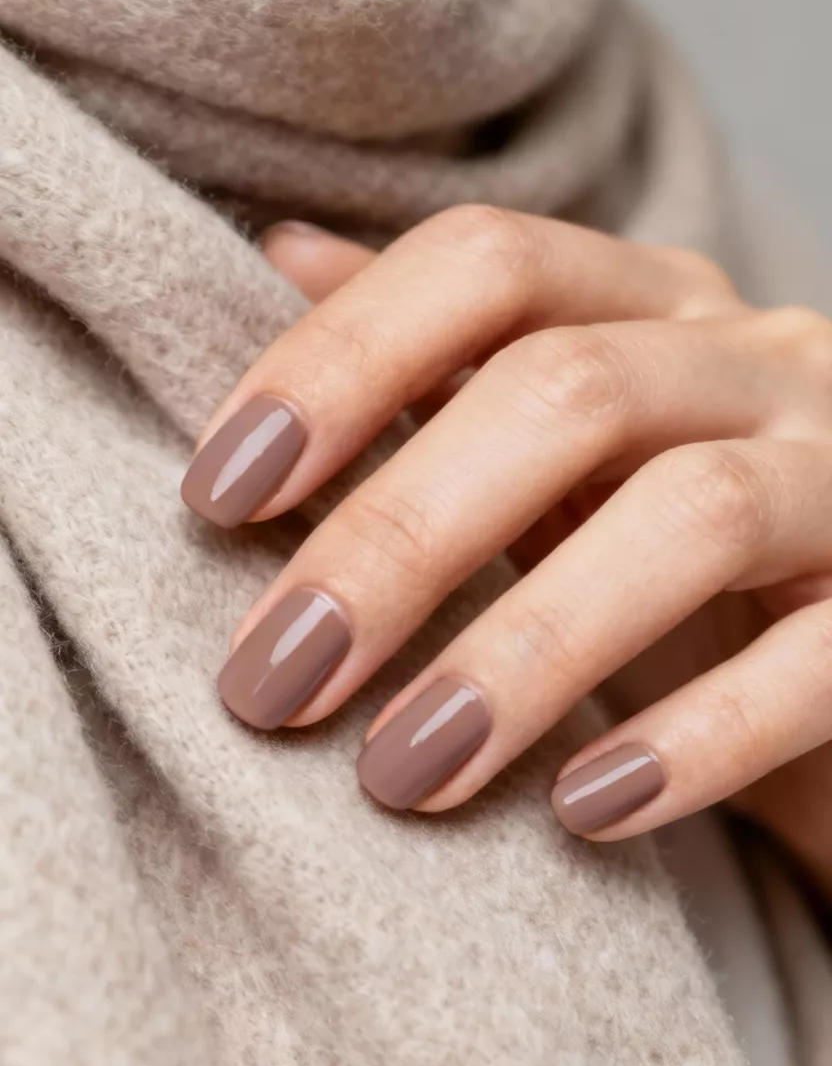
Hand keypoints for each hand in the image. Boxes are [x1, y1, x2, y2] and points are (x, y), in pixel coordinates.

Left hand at [181, 207, 831, 888]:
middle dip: (394, 537)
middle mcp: (761, 360)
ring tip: (400, 773)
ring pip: (689, 517)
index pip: (485, 264)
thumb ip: (439, 362)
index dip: (339, 361)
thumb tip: (281, 254)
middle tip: (269, 683)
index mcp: (656, 306)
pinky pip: (819, 661)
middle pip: (565, 390)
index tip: (215, 496)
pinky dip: (693, 736)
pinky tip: (582, 811)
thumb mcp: (560, 456)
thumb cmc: (684, 568)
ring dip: (519, 651)